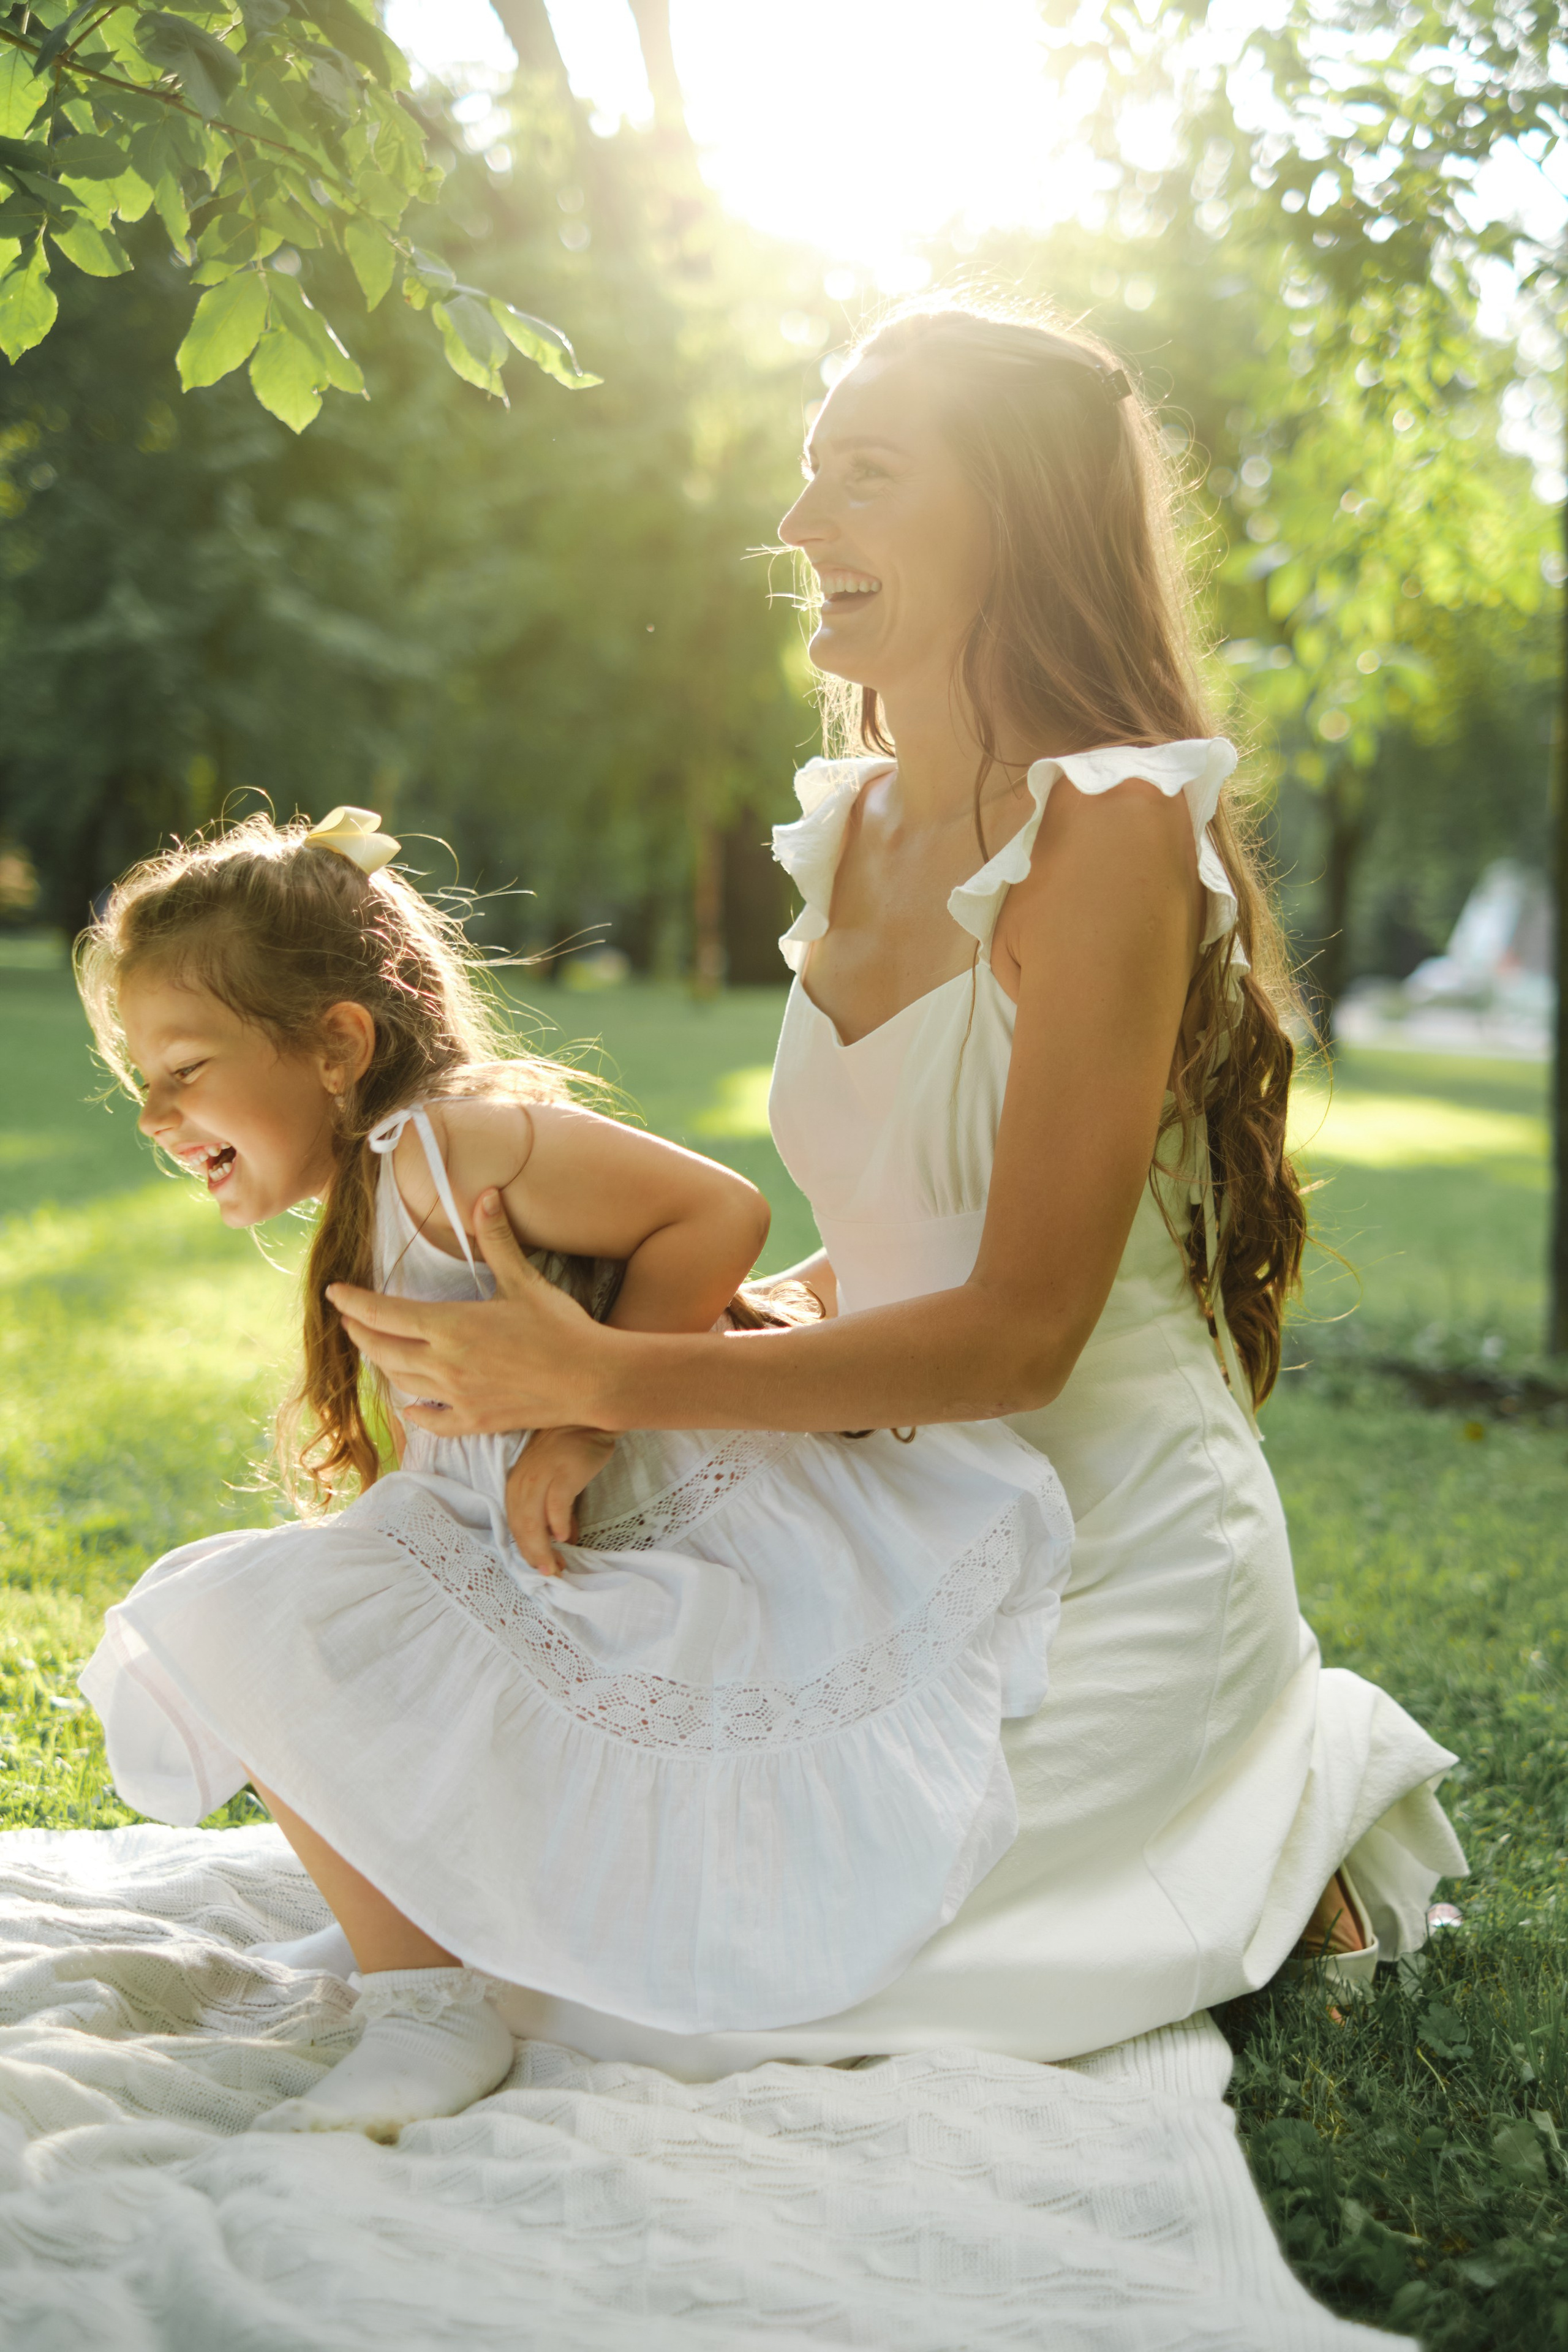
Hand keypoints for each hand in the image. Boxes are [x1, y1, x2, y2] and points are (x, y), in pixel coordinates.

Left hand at [327, 1190, 610, 1434]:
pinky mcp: (474, 1420)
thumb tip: (485, 1194)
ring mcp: (457, 1396)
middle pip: (382, 1350)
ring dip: (381, 1365)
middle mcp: (445, 1363)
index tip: (333, 1292)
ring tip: (375, 1351)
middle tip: (348, 1321)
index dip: (353, 1302)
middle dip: (359, 1333)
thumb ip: (497, 1239)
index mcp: (451, 1325)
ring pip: (400, 1383)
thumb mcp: (525, 1280)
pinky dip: (414, 1412)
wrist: (593, 1379)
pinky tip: (409, 1407)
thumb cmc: (560, 1327)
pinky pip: (431, 1419)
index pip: (384, 1313)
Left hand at [506, 1427, 616, 1573]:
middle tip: (550, 1573)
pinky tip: (565, 1537)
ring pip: (532, 1520)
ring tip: (555, 1565)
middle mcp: (522, 1482)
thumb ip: (556, 1511)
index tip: (543, 1568)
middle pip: (520, 1526)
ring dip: (542, 1547)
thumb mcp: (554, 1481)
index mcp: (516, 1485)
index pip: (515, 1525)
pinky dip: (557, 1523)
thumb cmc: (570, 1451)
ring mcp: (540, 1476)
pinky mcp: (562, 1473)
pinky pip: (555, 1504)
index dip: (527, 1550)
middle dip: (533, 1554)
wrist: (586, 1420)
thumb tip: (563, 1540)